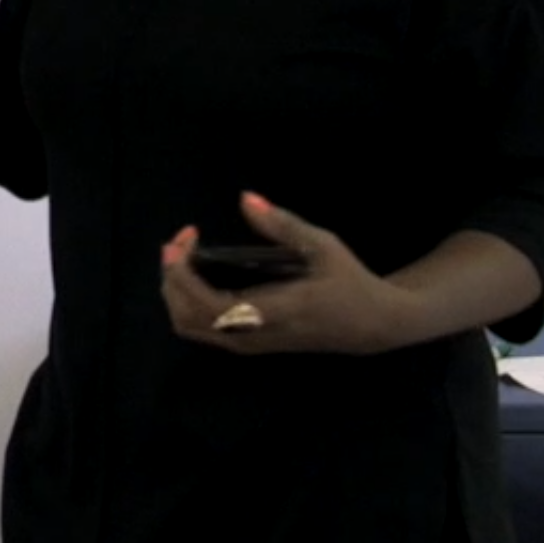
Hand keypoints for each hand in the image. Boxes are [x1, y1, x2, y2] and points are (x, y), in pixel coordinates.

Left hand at [161, 192, 412, 356]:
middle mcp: (252, 335)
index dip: (182, 273)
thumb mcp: (323, 246)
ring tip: (184, 255)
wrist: (372, 325)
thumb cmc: (348, 282)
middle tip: (179, 242)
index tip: (184, 238)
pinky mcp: (249, 343)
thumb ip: (282, 224)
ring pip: (190, 327)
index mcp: (270, 313)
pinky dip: (187, 300)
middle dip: (171, 278)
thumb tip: (245, 198)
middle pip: (186, 318)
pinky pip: (202, 328)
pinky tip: (199, 272)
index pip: (206, 305)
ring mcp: (249, 344)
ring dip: (176, 290)